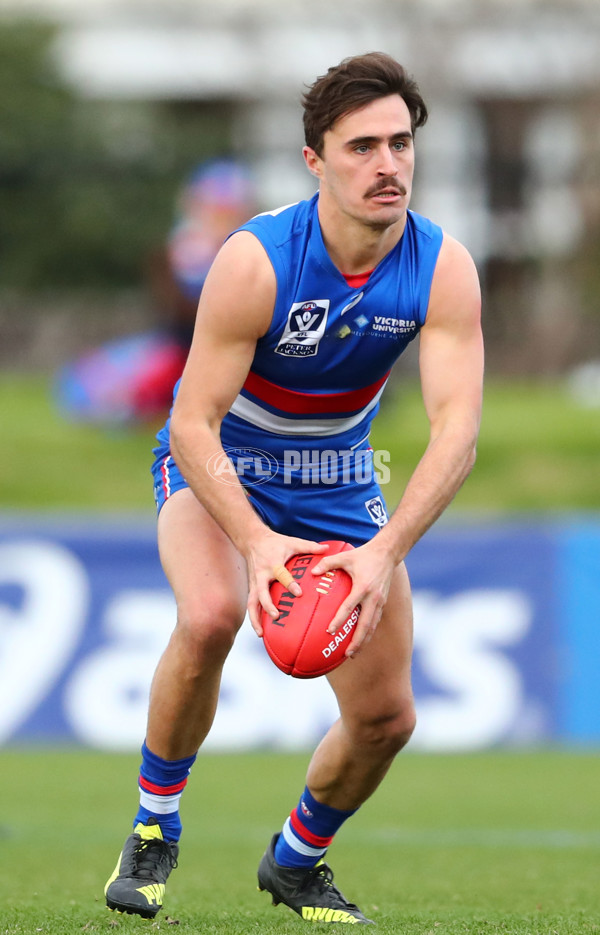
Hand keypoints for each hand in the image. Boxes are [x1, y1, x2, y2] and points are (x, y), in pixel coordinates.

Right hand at [245, 531, 328, 636]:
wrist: (253, 540)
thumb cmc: (275, 542)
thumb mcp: (292, 542)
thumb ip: (309, 547)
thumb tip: (327, 550)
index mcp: (273, 564)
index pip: (281, 575)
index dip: (289, 583)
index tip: (299, 593)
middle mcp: (261, 575)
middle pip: (261, 592)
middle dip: (268, 605)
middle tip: (276, 616)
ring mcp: (254, 583)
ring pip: (252, 603)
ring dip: (255, 618)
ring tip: (261, 633)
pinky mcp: (252, 588)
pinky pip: (251, 605)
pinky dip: (254, 618)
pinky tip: (260, 630)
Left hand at [311, 540, 395, 657]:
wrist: (387, 553)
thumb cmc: (363, 554)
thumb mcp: (345, 556)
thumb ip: (328, 563)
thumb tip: (312, 572)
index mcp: (362, 587)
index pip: (349, 607)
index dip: (339, 620)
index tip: (330, 631)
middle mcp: (373, 597)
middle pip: (365, 625)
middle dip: (357, 641)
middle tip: (347, 654)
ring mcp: (379, 601)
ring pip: (372, 626)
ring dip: (364, 641)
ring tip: (354, 653)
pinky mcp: (383, 602)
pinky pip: (375, 621)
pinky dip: (369, 632)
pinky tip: (362, 639)